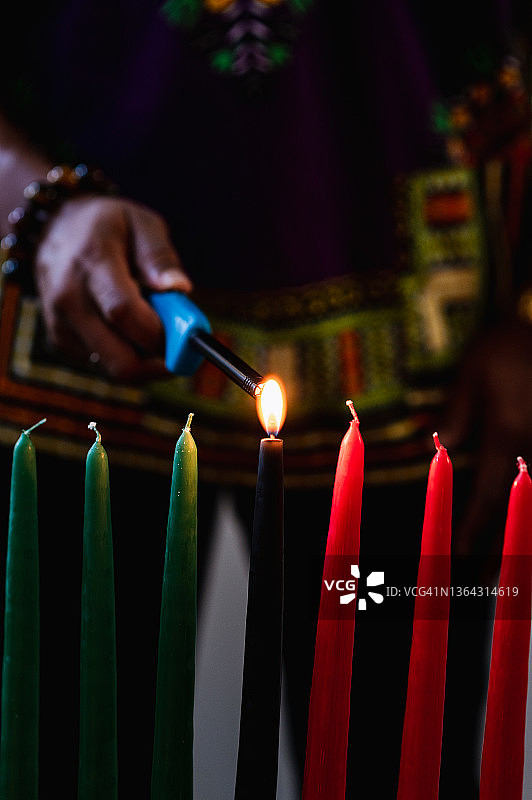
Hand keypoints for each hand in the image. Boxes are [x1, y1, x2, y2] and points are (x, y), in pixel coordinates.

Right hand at [34, 195, 191, 381]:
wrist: (54, 228)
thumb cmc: (107, 225)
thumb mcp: (140, 223)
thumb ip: (160, 257)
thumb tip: (179, 288)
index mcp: (92, 263)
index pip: (124, 313)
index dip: (162, 334)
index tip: (188, 337)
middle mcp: (69, 299)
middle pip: (120, 359)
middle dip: (159, 363)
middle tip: (180, 347)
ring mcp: (60, 324)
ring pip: (114, 368)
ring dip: (144, 359)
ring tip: (150, 324)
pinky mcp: (60, 340)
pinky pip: (103, 365)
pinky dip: (126, 355)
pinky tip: (129, 328)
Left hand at [440, 321, 531, 562]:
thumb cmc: (504, 345)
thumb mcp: (470, 374)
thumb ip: (456, 414)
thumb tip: (438, 447)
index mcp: (506, 432)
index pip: (487, 490)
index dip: (476, 525)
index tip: (464, 554)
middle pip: (522, 502)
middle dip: (509, 542)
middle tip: (494, 577)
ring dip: (523, 524)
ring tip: (512, 559)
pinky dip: (530, 495)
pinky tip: (521, 512)